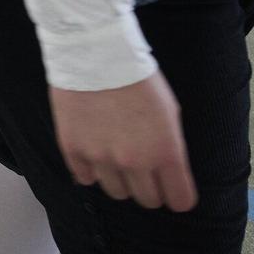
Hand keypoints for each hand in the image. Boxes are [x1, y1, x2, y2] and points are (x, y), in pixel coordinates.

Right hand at [50, 73, 197, 211]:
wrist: (96, 54)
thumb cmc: (138, 78)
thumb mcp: (169, 112)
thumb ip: (170, 148)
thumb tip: (167, 172)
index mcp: (165, 152)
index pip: (179, 200)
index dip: (177, 195)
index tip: (173, 189)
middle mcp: (134, 161)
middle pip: (148, 200)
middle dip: (149, 188)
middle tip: (143, 169)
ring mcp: (101, 157)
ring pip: (116, 192)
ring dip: (120, 180)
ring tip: (115, 157)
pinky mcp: (74, 150)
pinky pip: (85, 178)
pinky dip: (91, 170)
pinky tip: (94, 152)